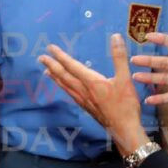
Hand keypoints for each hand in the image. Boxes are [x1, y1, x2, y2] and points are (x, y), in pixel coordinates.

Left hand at [40, 34, 146, 155]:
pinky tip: (65, 88)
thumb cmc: (125, 105)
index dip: (61, 56)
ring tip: (46, 71)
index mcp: (91, 82)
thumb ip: (119, 57)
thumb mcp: (125, 78)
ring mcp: (84, 101)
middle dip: (52, 65)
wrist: (124, 130)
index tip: (50, 48)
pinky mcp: (87, 108)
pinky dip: (64, 87)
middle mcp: (84, 91)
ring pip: (65, 86)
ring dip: (55, 77)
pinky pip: (70, 94)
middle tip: (41, 58)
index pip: (72, 66)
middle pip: (64, 76)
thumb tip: (115, 37)